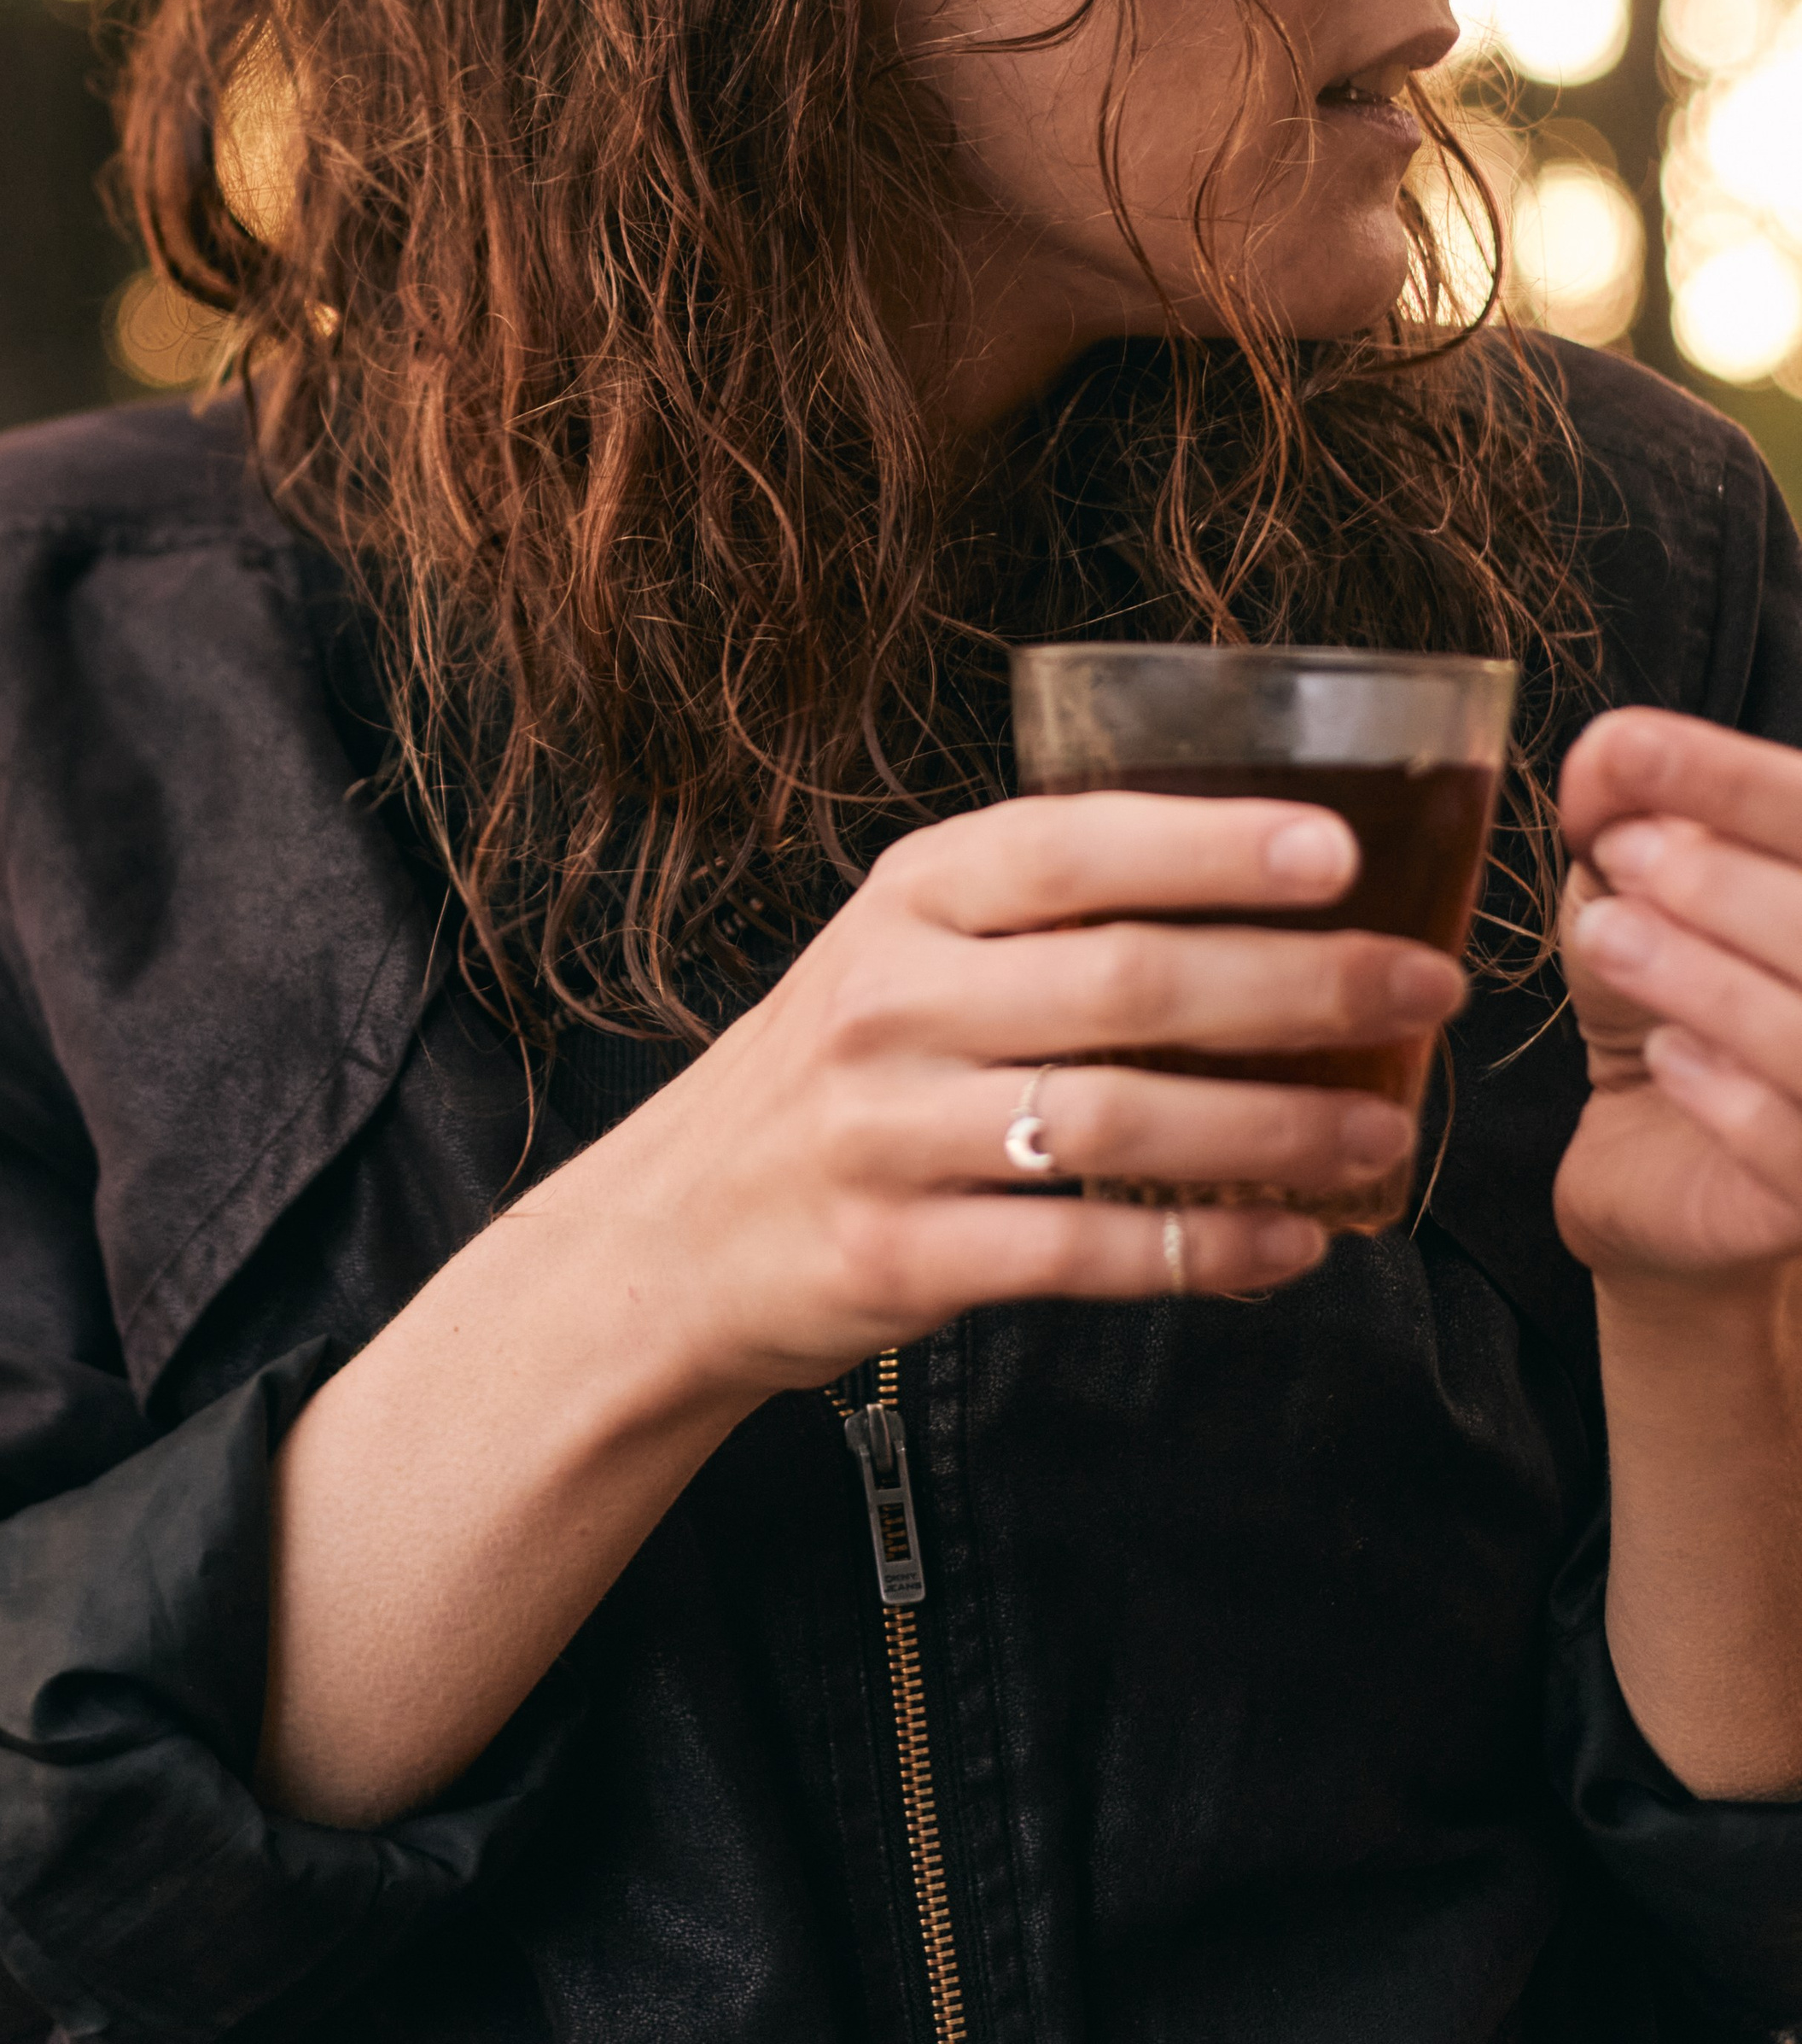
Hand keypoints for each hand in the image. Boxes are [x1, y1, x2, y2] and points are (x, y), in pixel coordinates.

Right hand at [517, 790, 1461, 1401]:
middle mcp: (894, 1001)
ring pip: (1124, 1124)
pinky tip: (1296, 1242)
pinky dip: (1206, 1251)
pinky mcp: (901, 1256)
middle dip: (1301, 984)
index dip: (1212, 844)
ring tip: (1389, 1129)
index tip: (1340, 852)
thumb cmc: (840, 1070)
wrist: (675, 1233)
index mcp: (908, 900)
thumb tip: (1272, 884)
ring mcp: (891, 1133)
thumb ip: (1043, 914)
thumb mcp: (903, 950)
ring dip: (1280, 1128)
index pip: (1074, 848)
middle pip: (1129, 984)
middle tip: (1424, 988)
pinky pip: (1086, 1253)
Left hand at [1554, 708, 1801, 1283]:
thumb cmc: (1676, 991)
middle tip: (1622, 857)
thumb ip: (1636, 812)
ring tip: (1609, 937)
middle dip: (1723, 882)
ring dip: (1707, 977)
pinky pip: (1795, 1145)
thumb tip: (1607, 758)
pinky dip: (1728, 1093)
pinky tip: (1667, 1056)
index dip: (1733, 780)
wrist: (1664, 1152)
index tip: (1622, 748)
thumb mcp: (1645, 888)